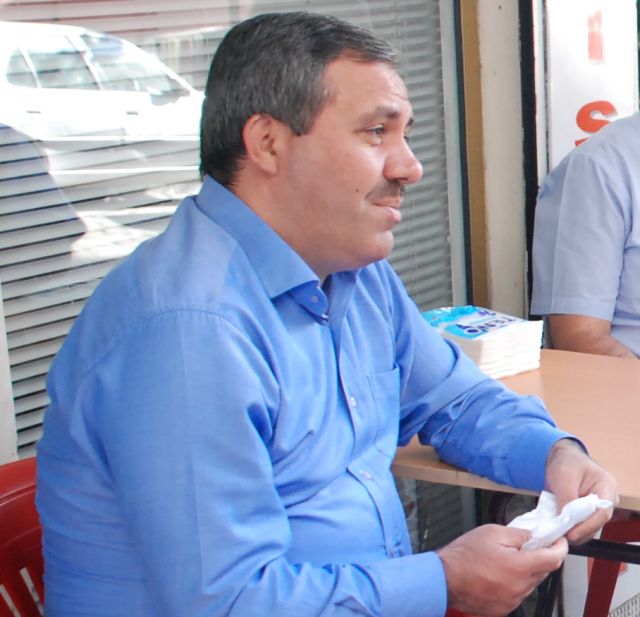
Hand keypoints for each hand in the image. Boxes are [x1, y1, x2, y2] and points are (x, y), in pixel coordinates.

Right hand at [437, 524, 566, 616]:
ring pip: (529, 584)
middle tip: (529, 545)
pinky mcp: (503, 609)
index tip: (560, 541)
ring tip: (506, 559)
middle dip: (540, 557)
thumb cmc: (464, 555)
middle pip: (542, 572)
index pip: (553, 559)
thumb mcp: (492, 532)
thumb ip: (518, 533)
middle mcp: (520, 588)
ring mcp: (512, 601)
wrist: (444, 578)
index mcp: (520, 567)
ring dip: (525, 571)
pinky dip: (513, 583)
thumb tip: (533, 535)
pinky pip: (516, 594)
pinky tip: (498, 574)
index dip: (560, 548)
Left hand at [545, 439, 618, 543]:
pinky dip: (572, 528)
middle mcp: (608, 499)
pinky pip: (584, 524)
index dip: (587, 526)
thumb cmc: (566, 463)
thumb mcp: (564, 477)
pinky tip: (560, 530)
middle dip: (580, 532)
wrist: (563, 457)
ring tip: (559, 534)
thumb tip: (565, 522)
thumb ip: (567, 499)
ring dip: (575, 532)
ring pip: (591, 526)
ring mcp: (600, 507)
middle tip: (562, 538)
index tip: (571, 534)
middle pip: (597, 522)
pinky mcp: (590, 512)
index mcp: (606, 486)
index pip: (602, 512)